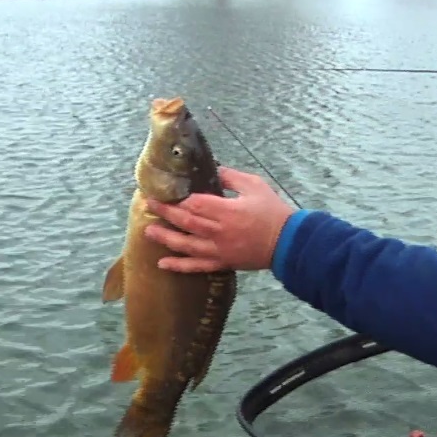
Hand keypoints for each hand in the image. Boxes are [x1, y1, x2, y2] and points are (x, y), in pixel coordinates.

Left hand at [144, 166, 295, 272]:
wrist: (289, 243)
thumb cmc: (273, 212)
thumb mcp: (254, 186)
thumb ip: (231, 177)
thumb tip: (213, 169)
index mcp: (227, 211)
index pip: (195, 204)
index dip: (179, 198)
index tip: (165, 190)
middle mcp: (218, 232)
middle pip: (186, 222)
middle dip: (166, 213)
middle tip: (148, 205)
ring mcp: (218, 250)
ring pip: (186, 245)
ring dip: (165, 238)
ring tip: (148, 232)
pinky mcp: (222, 263)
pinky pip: (197, 267)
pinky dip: (179, 266)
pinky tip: (163, 264)